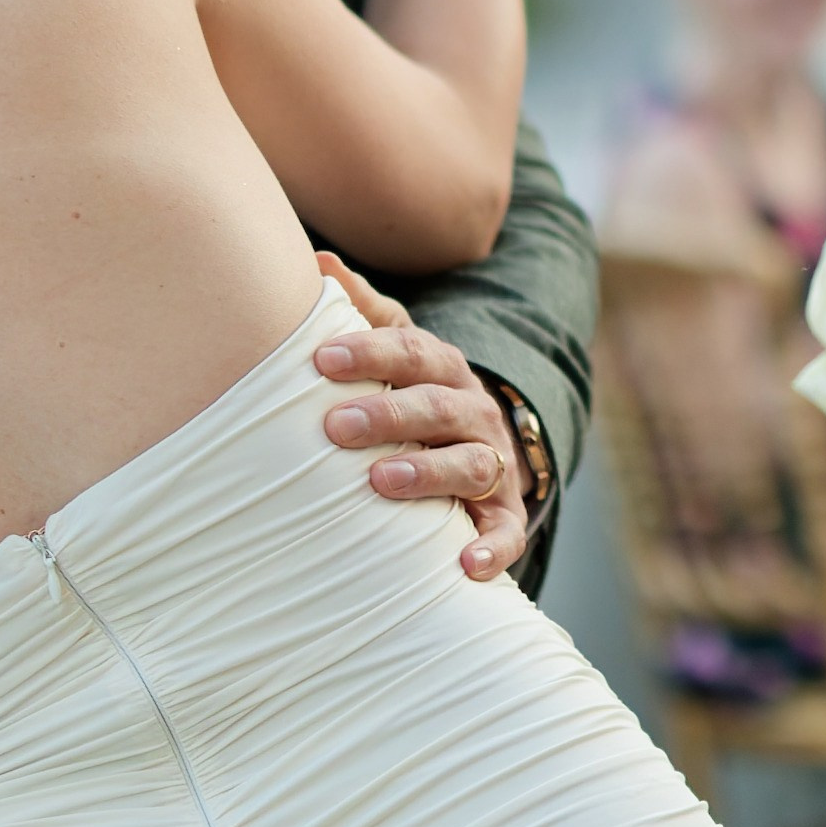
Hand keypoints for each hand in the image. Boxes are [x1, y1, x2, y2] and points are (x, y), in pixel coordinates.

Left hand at [312, 255, 527, 579]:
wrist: (481, 440)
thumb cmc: (415, 388)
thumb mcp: (394, 344)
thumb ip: (360, 308)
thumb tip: (319, 261)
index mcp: (441, 366)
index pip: (409, 351)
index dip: (368, 353)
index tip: (321, 360)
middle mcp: (472, 410)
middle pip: (436, 406)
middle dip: (387, 415)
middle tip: (334, 425)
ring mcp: (493, 462)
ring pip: (470, 463)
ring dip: (428, 472)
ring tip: (380, 481)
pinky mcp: (504, 513)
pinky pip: (506, 533)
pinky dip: (492, 550)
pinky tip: (464, 565)